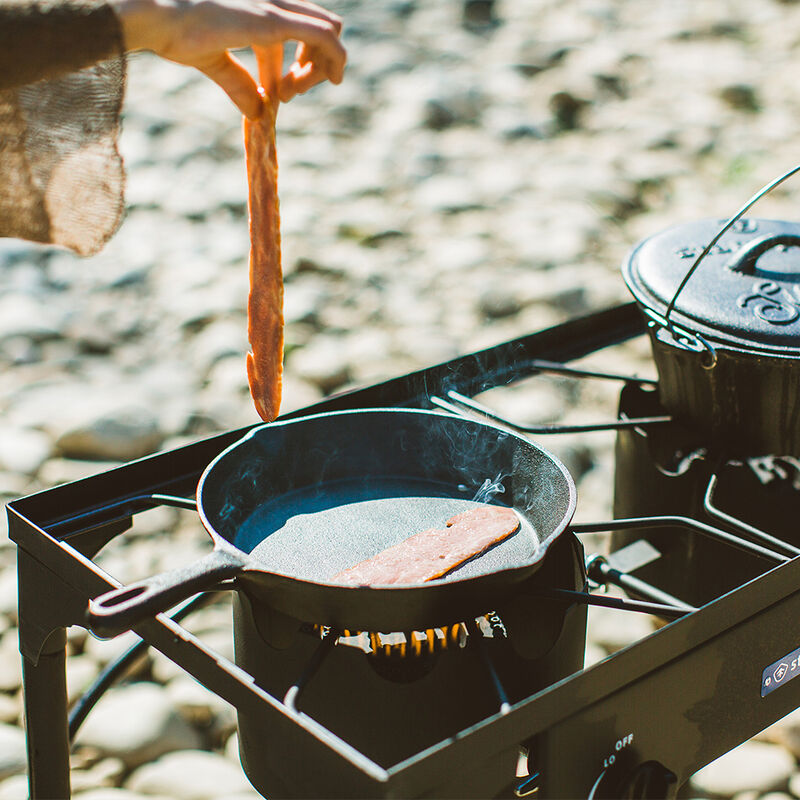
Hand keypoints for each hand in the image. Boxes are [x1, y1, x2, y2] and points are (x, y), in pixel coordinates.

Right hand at [113, 0, 345, 117]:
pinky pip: (324, 36)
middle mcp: (271, 0)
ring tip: (292, 92)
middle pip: (322, 26)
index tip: (282, 91)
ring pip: (329, 32)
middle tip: (290, 92)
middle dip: (315, 64)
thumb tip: (257, 113)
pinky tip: (332, 79)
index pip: (301, 27)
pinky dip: (334, 59)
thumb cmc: (171, 30)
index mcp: (259, 5)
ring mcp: (274, 6)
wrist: (152, 13)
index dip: (301, 62)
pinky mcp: (273, 20)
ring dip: (321, 67)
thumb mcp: (213, 60)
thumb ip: (238, 83)